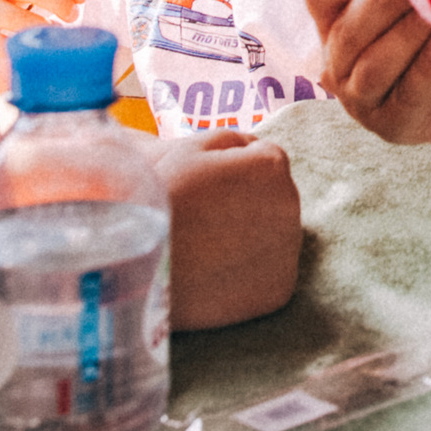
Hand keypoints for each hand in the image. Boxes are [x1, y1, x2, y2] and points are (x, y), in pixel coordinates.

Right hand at [146, 130, 299, 327]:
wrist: (140, 264)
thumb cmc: (161, 198)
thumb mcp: (191, 148)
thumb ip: (231, 139)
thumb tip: (252, 148)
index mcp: (272, 167)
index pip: (266, 158)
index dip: (233, 169)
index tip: (205, 186)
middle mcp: (290, 207)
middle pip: (273, 197)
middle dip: (246, 202)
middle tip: (203, 217)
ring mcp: (287, 253)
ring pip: (273, 235)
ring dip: (250, 236)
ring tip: (205, 247)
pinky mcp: (278, 291)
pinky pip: (268, 274)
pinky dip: (249, 273)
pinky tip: (216, 272)